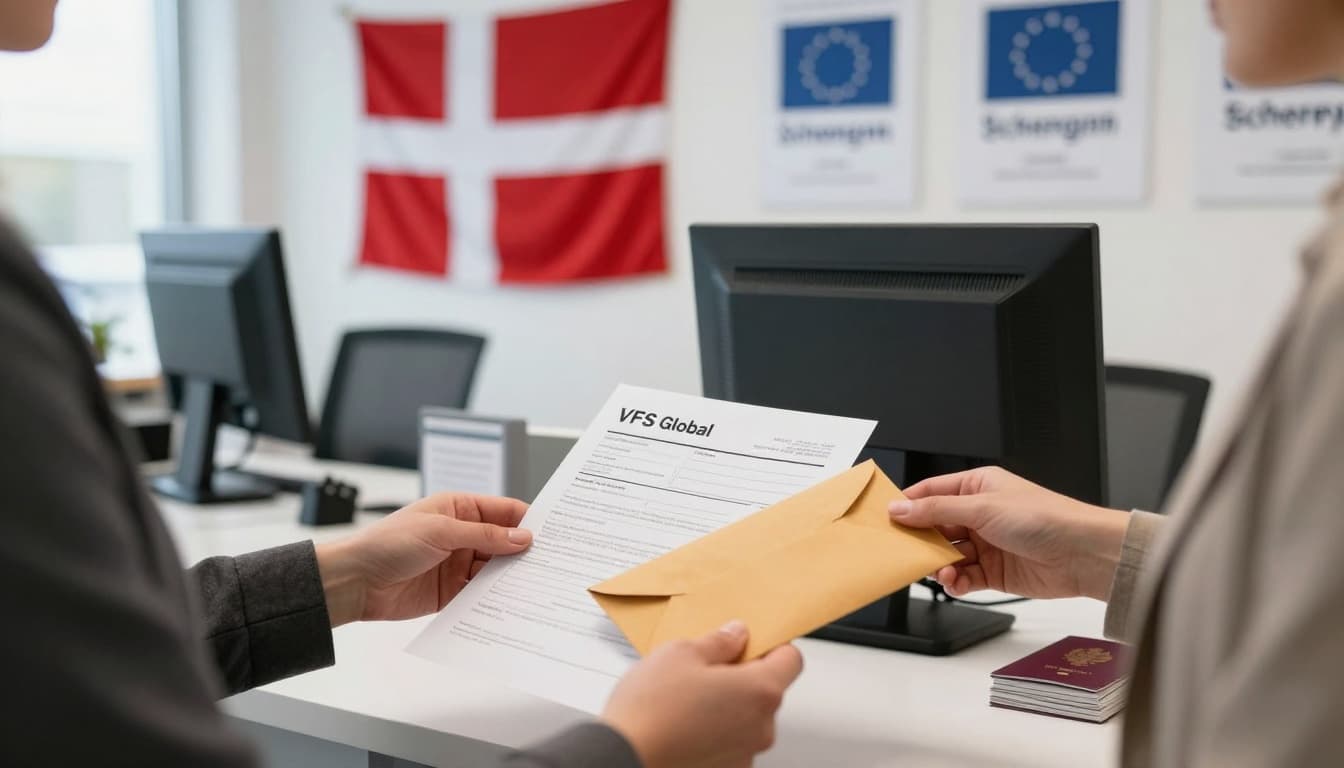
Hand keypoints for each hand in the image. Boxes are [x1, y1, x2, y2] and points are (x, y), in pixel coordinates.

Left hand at [315, 493, 531, 625]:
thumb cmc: (387, 544)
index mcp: (458, 509)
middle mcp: (461, 535)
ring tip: (534, 586)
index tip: (551, 533)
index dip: (527, 521)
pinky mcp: (451, 592)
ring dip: (510, 577)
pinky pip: (480, 594)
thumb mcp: (440, 532)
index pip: (503, 511)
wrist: (354, 582)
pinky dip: (494, 598)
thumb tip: (522, 538)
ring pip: (495, 570)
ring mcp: (457, 564)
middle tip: (549, 563)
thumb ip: (484, 536)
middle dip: (523, 552)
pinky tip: (510, 603)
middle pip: (503, 542)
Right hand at [602, 621, 803, 767]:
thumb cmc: (651, 711)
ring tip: (686, 699)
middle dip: (741, 676)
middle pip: (766, 690)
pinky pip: (729, 742)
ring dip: (726, 705)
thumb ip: (718, 642)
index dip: (771, 646)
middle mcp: (761, 727)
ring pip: (746, 717)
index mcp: (760, 691)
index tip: (749, 642)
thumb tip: (735, 635)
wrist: (625, 759)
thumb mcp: (680, 653)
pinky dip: (714, 731)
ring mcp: (745, 754)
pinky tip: (683, 723)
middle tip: (705, 668)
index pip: (791, 660)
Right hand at [889, 467, 1130, 600]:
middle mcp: (980, 514)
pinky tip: (956, 583)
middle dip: (921, 541)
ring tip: (941, 571)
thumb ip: (936, 510)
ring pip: (947, 555)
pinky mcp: (995, 572)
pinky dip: (956, 582)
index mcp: (977, 487)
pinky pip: (964, 578)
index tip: (885, 518)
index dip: (907, 505)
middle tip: (904, 551)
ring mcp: (987, 544)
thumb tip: (899, 508)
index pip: (931, 492)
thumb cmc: (1045, 518)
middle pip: (935, 527)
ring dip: (939, 565)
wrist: (1083, 554)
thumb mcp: (982, 507)